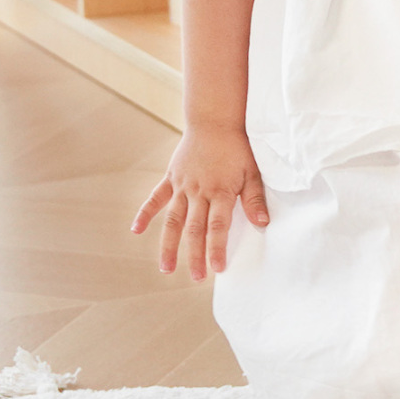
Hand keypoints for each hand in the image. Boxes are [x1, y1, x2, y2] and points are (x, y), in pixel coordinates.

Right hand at [131, 125, 268, 280]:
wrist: (215, 120)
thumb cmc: (238, 147)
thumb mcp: (253, 171)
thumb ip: (255, 199)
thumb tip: (263, 223)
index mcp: (220, 191)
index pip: (218, 226)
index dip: (217, 248)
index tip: (217, 269)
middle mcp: (198, 191)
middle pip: (195, 229)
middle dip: (195, 255)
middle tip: (196, 278)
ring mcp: (182, 185)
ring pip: (173, 220)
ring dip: (169, 245)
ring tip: (167, 268)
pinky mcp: (171, 178)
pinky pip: (156, 198)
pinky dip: (145, 213)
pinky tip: (136, 230)